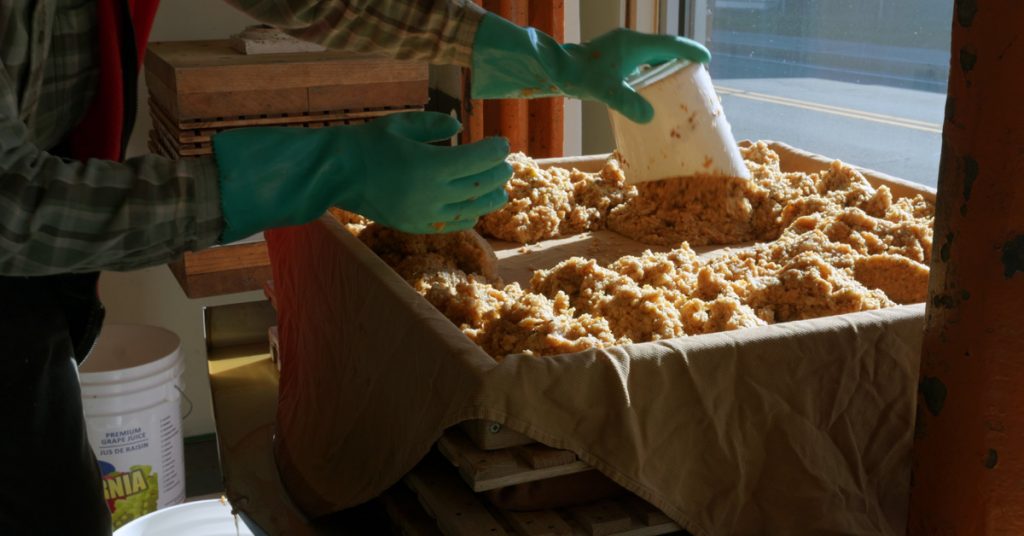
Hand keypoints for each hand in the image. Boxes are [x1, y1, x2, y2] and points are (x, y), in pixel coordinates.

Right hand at [212, 112, 511, 242]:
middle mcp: (432, 194)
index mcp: (431, 166)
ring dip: (490, 198)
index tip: (501, 142)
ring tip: (499, 189)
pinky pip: (452, 224)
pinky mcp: (415, 226)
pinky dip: (469, 216)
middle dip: (497, 173)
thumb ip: (433, 124)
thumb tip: (458, 127)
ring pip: (472, 209)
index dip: (495, 151)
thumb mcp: (401, 124)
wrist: (336, 173)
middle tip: (505, 163)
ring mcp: (424, 213)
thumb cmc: (367, 142)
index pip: (479, 160)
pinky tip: (475, 209)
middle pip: (480, 185)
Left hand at [471, 13, 709, 123]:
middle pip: (663, 47)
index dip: (689, 50)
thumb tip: (648, 117)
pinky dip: (651, 70)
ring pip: (651, 54)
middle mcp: (629, 42)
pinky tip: (651, 87)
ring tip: (680, 80)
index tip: (705, 58)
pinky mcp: (613, 58)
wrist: (554, 68)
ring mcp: (620, 49)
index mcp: (633, 44)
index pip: (669, 44)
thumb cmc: (578, 76)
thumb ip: (626, 102)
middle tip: (697, 72)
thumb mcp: (605, 91)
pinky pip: (640, 61)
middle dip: (681, 58)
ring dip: (666, 64)